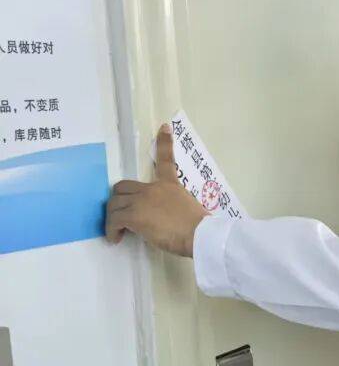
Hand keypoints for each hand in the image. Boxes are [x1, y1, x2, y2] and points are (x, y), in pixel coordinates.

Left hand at [105, 125, 208, 256]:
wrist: (199, 234)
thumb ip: (173, 207)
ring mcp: (142, 200)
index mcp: (170, 185)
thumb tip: (164, 218)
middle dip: (117, 200)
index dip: (164, 142)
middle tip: (121, 214)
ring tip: (119, 231)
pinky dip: (112, 230)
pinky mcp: (133, 215)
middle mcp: (153, 188)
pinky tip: (116, 238)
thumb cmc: (199, 228)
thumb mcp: (188, 209)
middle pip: (122, 187)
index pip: (166, 160)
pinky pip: (114, 220)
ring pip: (114, 204)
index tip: (164, 127)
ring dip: (113, 218)